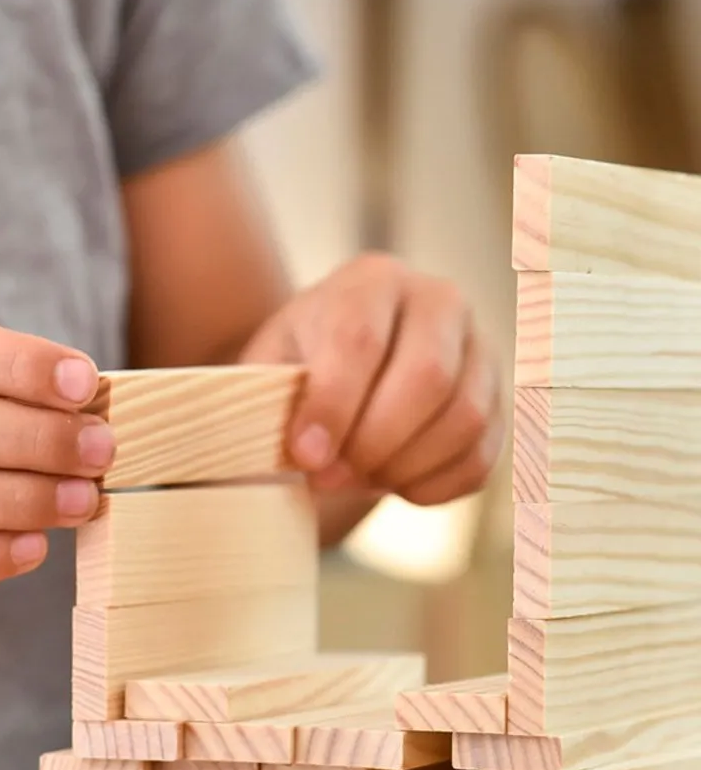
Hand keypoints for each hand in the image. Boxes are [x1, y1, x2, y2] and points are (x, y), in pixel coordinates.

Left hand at [240, 254, 503, 505]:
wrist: (343, 373)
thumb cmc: (299, 367)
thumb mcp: (270, 365)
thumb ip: (273, 397)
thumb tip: (306, 451)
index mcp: (373, 281)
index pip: (361, 340)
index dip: (333, 407)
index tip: (306, 457)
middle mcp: (439, 302)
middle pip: (428, 377)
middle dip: (373, 443)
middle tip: (328, 478)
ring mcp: (480, 350)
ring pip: (464, 420)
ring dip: (402, 467)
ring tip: (354, 478)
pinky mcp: (500, 403)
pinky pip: (481, 459)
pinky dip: (432, 487)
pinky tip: (390, 484)